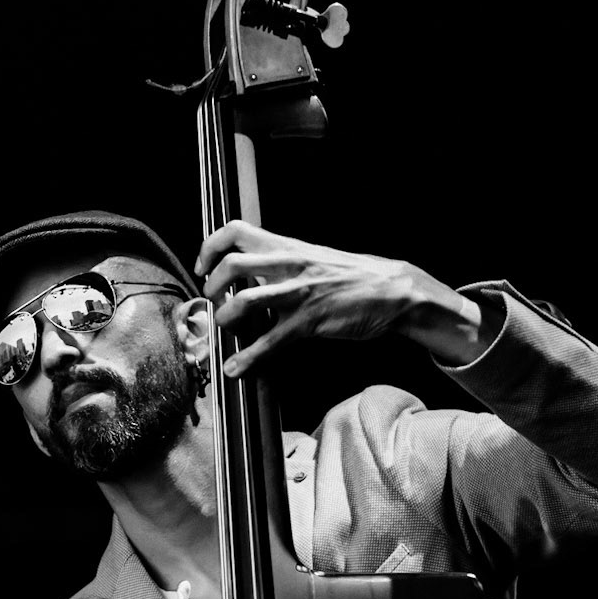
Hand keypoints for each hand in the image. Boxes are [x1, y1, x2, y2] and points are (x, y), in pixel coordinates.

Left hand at [194, 219, 487, 376]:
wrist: (395, 290)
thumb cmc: (354, 276)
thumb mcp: (314, 258)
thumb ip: (283, 264)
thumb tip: (254, 276)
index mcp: (288, 247)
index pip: (237, 231)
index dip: (211, 247)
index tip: (202, 267)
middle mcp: (289, 265)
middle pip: (232, 265)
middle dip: (213, 288)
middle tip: (215, 302)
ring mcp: (299, 293)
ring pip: (246, 302)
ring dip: (226, 320)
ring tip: (227, 331)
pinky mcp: (311, 322)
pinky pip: (272, 341)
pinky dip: (249, 358)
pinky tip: (237, 368)